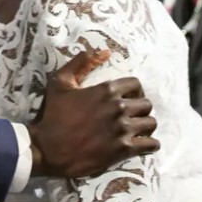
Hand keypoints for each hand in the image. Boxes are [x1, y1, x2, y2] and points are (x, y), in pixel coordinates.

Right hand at [29, 50, 158, 177]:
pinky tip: (140, 144)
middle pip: (146, 104)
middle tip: (130, 114)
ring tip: (136, 129)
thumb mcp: (60, 82)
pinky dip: (149, 144)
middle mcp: (118, 108)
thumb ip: (80, 63)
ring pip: (151, 123)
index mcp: (106, 90)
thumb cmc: (54, 114)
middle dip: (140, 108)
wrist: (50, 149)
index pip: (135, 84)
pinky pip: (152, 144)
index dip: (133, 90)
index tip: (127, 97)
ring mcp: (123, 129)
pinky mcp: (125, 150)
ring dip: (145, 126)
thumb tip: (103, 51)